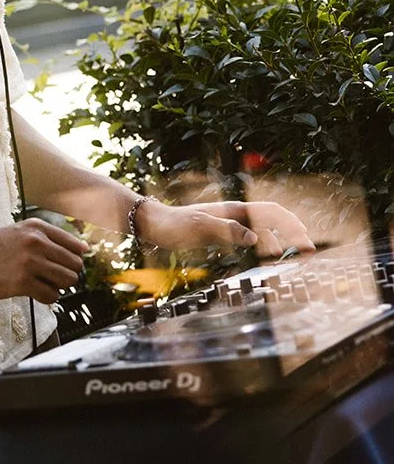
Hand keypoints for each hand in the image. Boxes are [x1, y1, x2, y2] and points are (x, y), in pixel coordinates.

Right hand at [0, 219, 88, 302]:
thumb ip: (46, 237)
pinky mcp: (22, 282)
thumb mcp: (17, 232)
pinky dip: (47, 298)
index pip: (75, 246)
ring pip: (67, 281)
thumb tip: (83, 250)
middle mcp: (36, 242)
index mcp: (36, 228)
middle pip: (75, 265)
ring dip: (58, 287)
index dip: (74, 260)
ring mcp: (29, 262)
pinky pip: (51, 296)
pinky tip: (34, 293)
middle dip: (67, 275)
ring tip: (43, 285)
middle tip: (52, 279)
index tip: (64, 267)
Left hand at [136, 198, 314, 259]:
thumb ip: (227, 231)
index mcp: (235, 210)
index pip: (272, 212)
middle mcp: (236, 213)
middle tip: (309, 251)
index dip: (291, 225)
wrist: (154, 224)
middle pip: (273, 218)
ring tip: (296, 253)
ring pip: (264, 227)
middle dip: (293, 231)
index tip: (305, 242)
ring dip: (282, 238)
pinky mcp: (223, 230)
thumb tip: (254, 238)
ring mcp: (230, 221)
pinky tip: (269, 253)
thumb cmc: (174, 226)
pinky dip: (266, 242)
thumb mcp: (200, 229)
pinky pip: (252, 234)